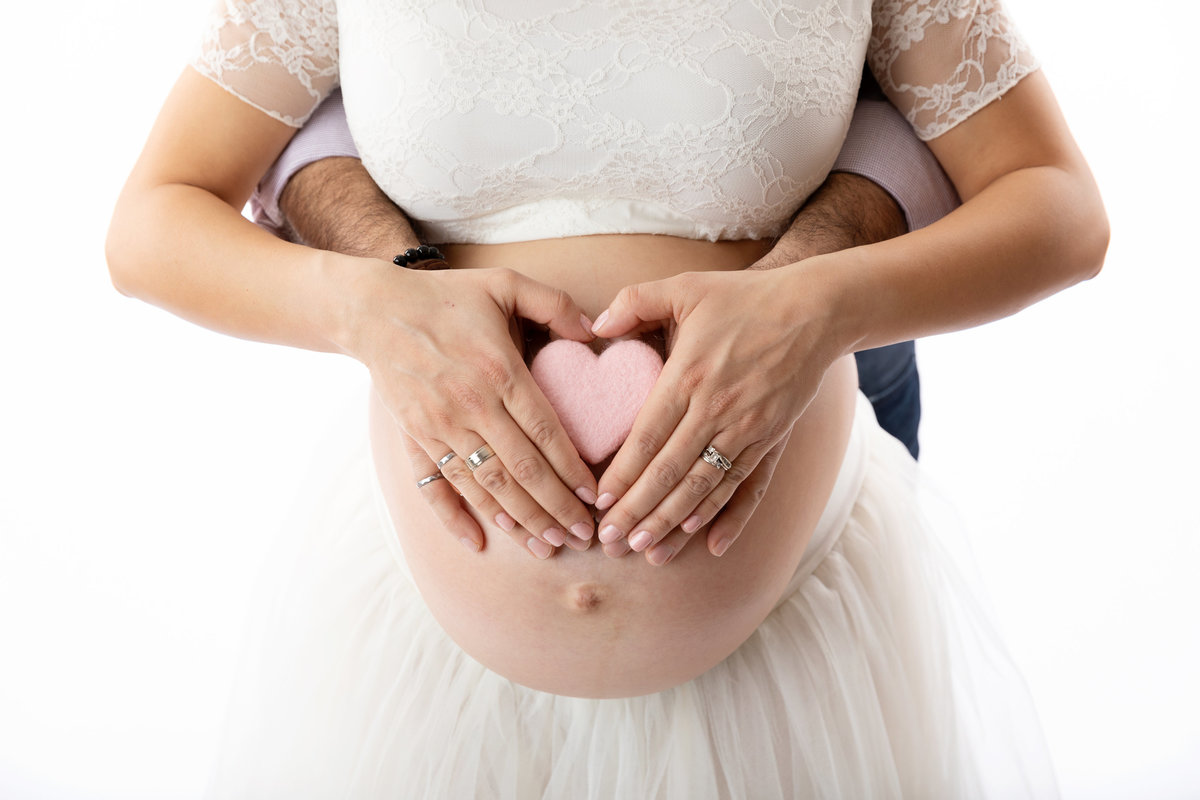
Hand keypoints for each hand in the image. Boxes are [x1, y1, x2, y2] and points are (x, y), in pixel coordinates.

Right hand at [349, 263, 599, 555]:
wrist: (374, 310)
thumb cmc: (447, 297)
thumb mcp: (504, 284)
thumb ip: (554, 303)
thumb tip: (595, 329)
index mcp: (499, 370)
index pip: (545, 432)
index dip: (572, 470)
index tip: (595, 497)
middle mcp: (471, 405)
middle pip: (521, 470)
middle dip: (556, 508)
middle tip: (584, 535)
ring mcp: (440, 426)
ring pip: (485, 485)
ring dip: (519, 520)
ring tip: (548, 546)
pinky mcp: (417, 437)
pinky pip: (437, 485)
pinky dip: (456, 517)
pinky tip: (479, 543)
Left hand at [590, 268, 841, 563]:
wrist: (815, 309)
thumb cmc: (744, 297)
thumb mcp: (685, 287)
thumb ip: (635, 301)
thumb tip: (595, 325)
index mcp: (688, 376)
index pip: (646, 438)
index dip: (622, 474)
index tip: (599, 502)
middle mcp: (716, 409)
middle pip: (669, 472)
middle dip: (637, 511)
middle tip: (610, 542)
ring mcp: (747, 428)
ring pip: (704, 487)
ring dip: (673, 523)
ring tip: (647, 553)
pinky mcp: (771, 438)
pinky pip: (746, 486)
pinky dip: (728, 517)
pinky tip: (708, 543)